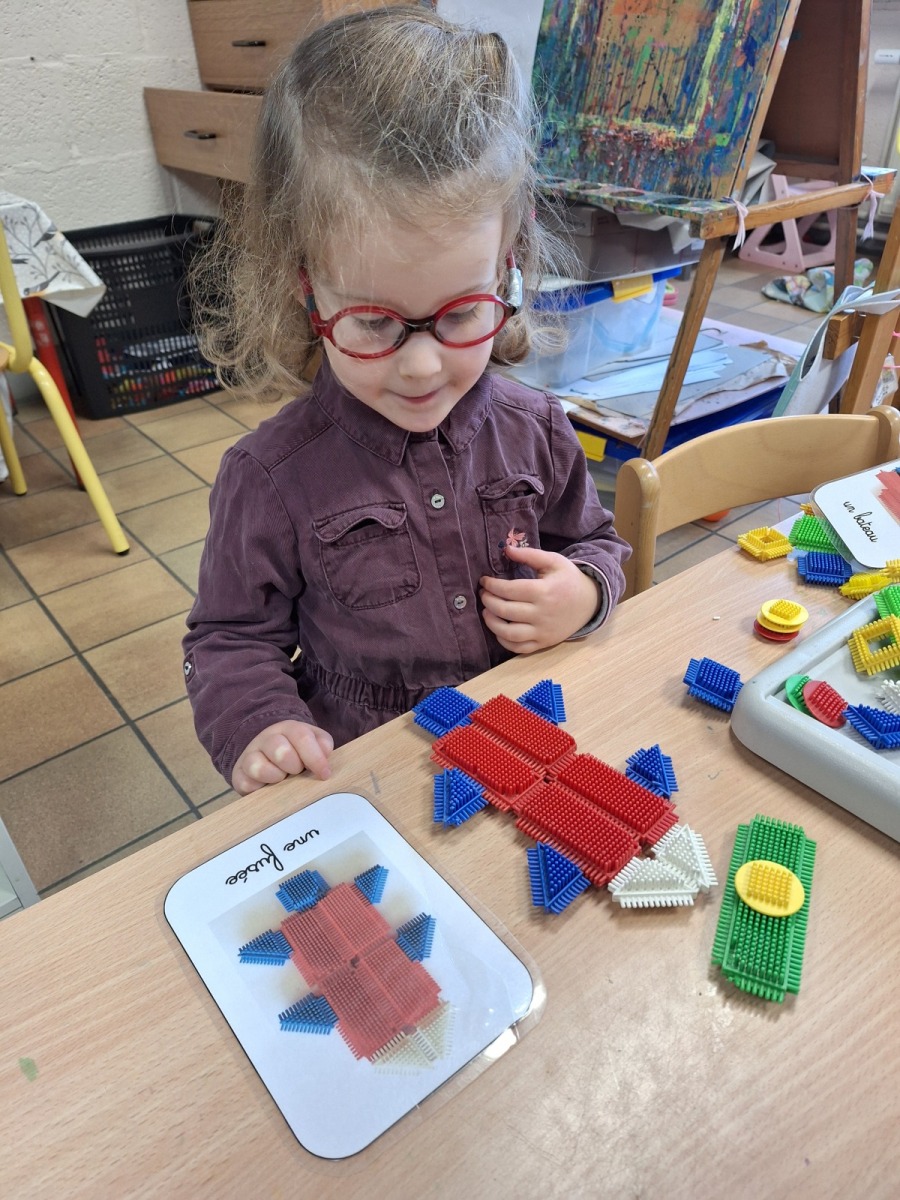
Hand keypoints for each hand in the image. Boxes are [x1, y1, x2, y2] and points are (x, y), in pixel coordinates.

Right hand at [232, 720, 333, 794]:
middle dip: (294, 766)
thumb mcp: (313, 742)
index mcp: (288, 729)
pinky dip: (259, 789)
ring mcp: (250, 755)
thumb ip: (323, 744)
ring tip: (282, 779)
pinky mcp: (239, 774)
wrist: (266, 753)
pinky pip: (246, 783)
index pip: (302, 737)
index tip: (324, 774)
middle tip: (297, 771)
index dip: (315, 757)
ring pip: (258, 766)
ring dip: (275, 777)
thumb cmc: (296, 751)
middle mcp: (267, 739)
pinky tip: (267, 788)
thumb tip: (324, 754)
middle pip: (280, 750)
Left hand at [480, 545, 600, 654]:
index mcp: (544, 591)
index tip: (484, 581)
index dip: (492, 585)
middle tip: (483, 594)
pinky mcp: (544, 643)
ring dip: (492, 623)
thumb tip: (506, 549)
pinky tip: (498, 629)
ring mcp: (543, 631)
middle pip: (506, 611)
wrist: (590, 602)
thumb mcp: (553, 561)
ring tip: (486, 611)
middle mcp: (542, 614)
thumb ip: (529, 555)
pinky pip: (519, 648)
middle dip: (488, 601)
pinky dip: (504, 641)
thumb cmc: (568, 579)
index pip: (509, 590)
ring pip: (510, 633)